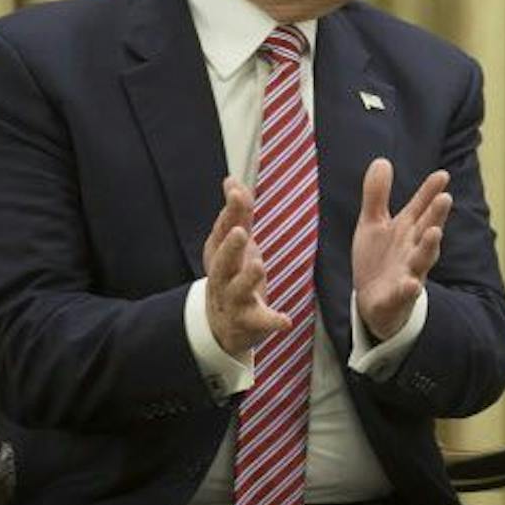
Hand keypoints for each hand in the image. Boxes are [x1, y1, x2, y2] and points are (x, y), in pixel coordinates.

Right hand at [202, 178, 291, 360]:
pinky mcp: (248, 322)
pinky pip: (260, 322)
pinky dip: (272, 321)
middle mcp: (223, 277)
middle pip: (222, 261)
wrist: (219, 324)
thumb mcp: (233, 246)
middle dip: (230, 246)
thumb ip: (236, 215)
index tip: (236, 192)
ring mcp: (234, 301)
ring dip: (247, 278)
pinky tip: (285, 320)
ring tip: (258, 265)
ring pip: (237, 290)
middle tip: (240, 232)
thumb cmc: (230, 277)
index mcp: (220, 256)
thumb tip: (231, 180)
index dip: (229, 212)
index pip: (222, 232)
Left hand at [353, 158, 449, 340]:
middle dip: (436, 215)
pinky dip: (409, 289)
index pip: (421, 207)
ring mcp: (409, 272)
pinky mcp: (398, 296)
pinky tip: (412, 284)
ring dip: (429, 247)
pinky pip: (406, 292)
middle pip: (427, 229)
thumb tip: (382, 160)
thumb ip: (377, 194)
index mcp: (408, 230)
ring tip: (434, 233)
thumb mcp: (373, 223)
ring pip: (423, 259)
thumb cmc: (379, 259)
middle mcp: (413, 249)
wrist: (373, 301)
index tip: (442, 175)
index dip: (430, 192)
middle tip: (445, 198)